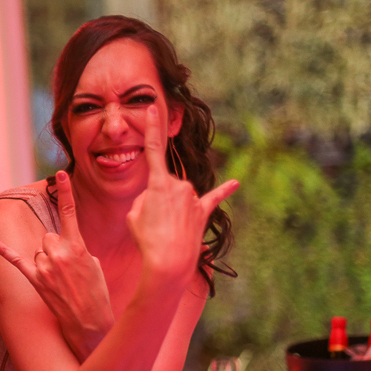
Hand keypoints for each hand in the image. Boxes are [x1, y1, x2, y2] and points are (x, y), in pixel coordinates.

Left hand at [0, 171, 112, 358]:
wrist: (90, 323)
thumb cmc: (96, 294)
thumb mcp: (94, 265)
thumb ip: (78, 249)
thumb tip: (66, 246)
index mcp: (78, 246)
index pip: (69, 212)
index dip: (65, 191)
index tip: (60, 172)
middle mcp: (60, 253)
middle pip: (48, 236)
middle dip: (55, 249)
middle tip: (67, 271)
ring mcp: (46, 266)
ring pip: (37, 250)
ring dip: (45, 261)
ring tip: (59, 281)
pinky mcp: (35, 280)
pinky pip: (16, 260)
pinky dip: (3, 250)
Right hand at [126, 106, 237, 283]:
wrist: (168, 262)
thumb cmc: (147, 240)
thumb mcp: (133, 215)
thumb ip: (146, 199)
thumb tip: (161, 199)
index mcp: (159, 183)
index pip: (153, 149)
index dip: (150, 127)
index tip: (153, 107)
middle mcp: (180, 185)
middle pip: (163, 185)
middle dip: (156, 201)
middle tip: (152, 223)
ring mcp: (193, 198)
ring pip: (178, 197)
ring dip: (169, 212)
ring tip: (165, 231)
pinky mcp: (203, 212)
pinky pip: (213, 198)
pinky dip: (224, 191)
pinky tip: (236, 183)